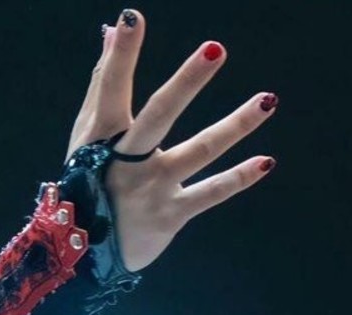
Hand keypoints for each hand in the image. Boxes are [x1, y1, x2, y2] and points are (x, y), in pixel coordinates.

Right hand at [67, 10, 277, 272]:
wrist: (83, 254)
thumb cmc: (88, 184)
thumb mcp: (87, 136)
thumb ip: (103, 82)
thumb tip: (111, 29)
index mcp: (103, 139)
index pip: (111, 88)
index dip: (121, 55)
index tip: (132, 19)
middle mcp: (128, 162)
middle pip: (159, 116)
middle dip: (186, 83)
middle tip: (216, 49)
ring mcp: (152, 189)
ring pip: (198, 152)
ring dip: (235, 126)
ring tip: (268, 100)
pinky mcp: (170, 216)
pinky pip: (209, 194)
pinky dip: (238, 179)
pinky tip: (266, 161)